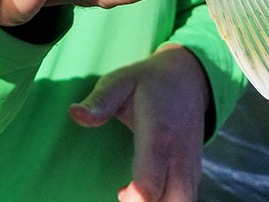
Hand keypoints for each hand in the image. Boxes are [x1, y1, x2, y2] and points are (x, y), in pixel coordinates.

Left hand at [69, 44, 210, 201]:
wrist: (188, 79)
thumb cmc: (148, 81)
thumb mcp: (120, 81)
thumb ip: (99, 101)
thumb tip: (74, 114)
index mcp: (158, 134)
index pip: (150, 183)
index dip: (134, 198)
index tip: (119, 192)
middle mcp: (179, 156)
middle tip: (122, 193)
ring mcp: (190, 166)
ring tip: (130, 192)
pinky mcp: (194, 172)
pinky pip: (186, 198)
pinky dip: (167, 201)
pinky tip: (143, 191)